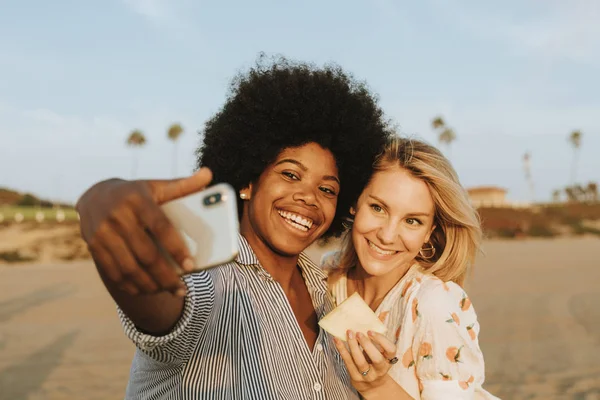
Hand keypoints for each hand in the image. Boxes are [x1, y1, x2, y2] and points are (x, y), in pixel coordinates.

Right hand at [77, 168, 212, 295]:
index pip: (160, 227)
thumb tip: (208, 174)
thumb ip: (183, 185)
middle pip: (146, 254)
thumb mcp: (157, 186)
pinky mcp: (93, 246)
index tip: (190, 265)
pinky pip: (114, 273)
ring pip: (129, 268)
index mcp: (137, 200)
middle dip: (166, 275)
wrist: (95, 195)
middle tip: (182, 288)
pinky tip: (146, 290)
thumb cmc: (136, 194)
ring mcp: (102, 233)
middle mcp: (117, 216)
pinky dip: (131, 286)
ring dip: (150, 285)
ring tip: (168, 290)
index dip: (176, 248)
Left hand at [334, 330, 397, 392]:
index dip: (381, 340)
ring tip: (349, 333)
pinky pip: (348, 363)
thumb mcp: (381, 351)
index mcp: (389, 359)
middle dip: (367, 345)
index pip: (391, 350)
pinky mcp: (356, 378)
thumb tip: (379, 314)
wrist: (372, 385)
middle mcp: (380, 369)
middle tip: (359, 333)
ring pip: (360, 362)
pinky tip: (337, 340)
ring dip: (353, 346)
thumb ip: (378, 336)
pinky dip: (342, 350)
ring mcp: (368, 375)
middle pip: (376, 358)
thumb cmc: (375, 361)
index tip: (371, 331)